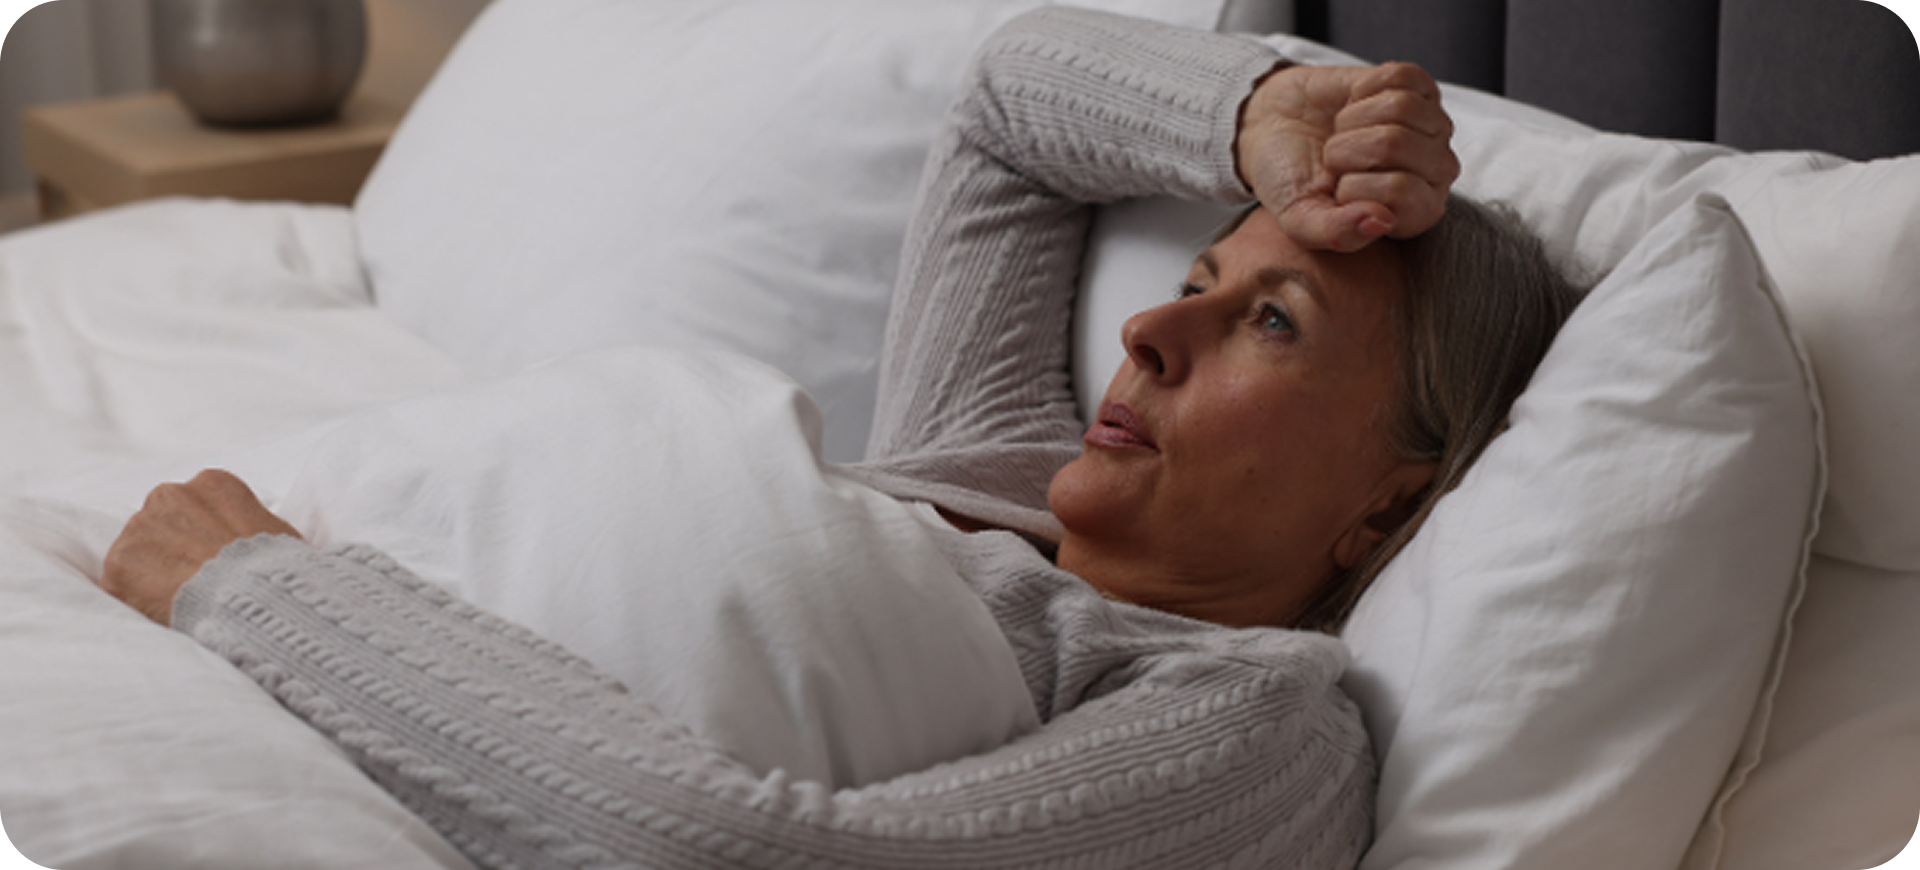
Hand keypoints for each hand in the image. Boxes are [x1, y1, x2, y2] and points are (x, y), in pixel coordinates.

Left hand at [99, 469, 300, 625]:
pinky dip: (137, 604)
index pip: (194, 506)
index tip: (212, 561)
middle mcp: (169, 495)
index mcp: (213, 484)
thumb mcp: (278, 534)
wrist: (255, 601)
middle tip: (196, 584)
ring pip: (135, 554)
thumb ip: (249, 527)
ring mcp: (138, 530)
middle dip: (171, 553)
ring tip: (183, 604)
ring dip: (150, 577)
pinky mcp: (117, 569)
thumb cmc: (278, 572)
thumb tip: (250, 541)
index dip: (202, 538)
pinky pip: (121, 588)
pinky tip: (165, 615)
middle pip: (160, 525)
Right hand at [1234, 61, 1458, 251]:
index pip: (1399, 192)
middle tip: (1334, 158)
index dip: (1353, 186)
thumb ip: (1337, 234)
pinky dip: (1364, 87)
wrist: (1273, 130)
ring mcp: (1432, 126)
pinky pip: (1401, 77)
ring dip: (1354, 119)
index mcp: (1414, 213)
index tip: (1337, 190)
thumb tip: (1382, 220)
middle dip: (1348, 148)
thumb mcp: (1300, 220)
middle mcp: (1435, 171)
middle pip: (1396, 144)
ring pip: (1401, 108)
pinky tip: (1355, 104)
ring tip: (1343, 132)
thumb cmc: (1291, 180)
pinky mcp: (1421, 87)